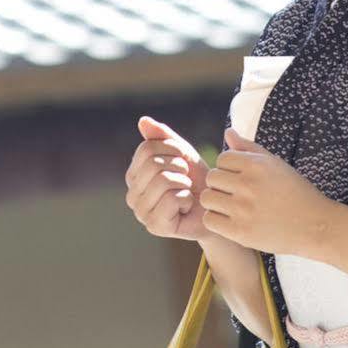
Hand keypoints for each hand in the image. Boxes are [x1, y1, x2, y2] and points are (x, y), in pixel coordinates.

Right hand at [124, 117, 211, 240]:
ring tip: (186, 192)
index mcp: (133, 176)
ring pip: (162, 180)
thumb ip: (163, 136)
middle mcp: (132, 195)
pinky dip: (187, 199)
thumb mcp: (181, 153)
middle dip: (179, 166)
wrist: (216, 207)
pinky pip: (171, 199)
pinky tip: (187, 207)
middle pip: (153, 164)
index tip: (182, 160)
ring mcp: (141, 213)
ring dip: (184, 183)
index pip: (146, 149)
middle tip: (186, 178)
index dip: (172, 149)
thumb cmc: (197, 180)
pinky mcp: (155, 226)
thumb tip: (143, 120)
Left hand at [201, 129, 338, 254]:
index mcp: (257, 165)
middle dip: (220, 185)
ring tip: (231, 207)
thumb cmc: (295, 192)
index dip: (229, 169)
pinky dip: (217, 220)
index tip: (241, 179)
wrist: (316, 226)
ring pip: (207, 198)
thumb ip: (249, 148)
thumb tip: (228, 131)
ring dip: (216, 202)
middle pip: (211, 177)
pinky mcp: (240, 232)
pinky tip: (231, 220)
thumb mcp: (276, 165)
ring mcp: (243, 209)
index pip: (222, 159)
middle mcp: (249, 185)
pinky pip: (209, 220)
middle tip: (235, 194)